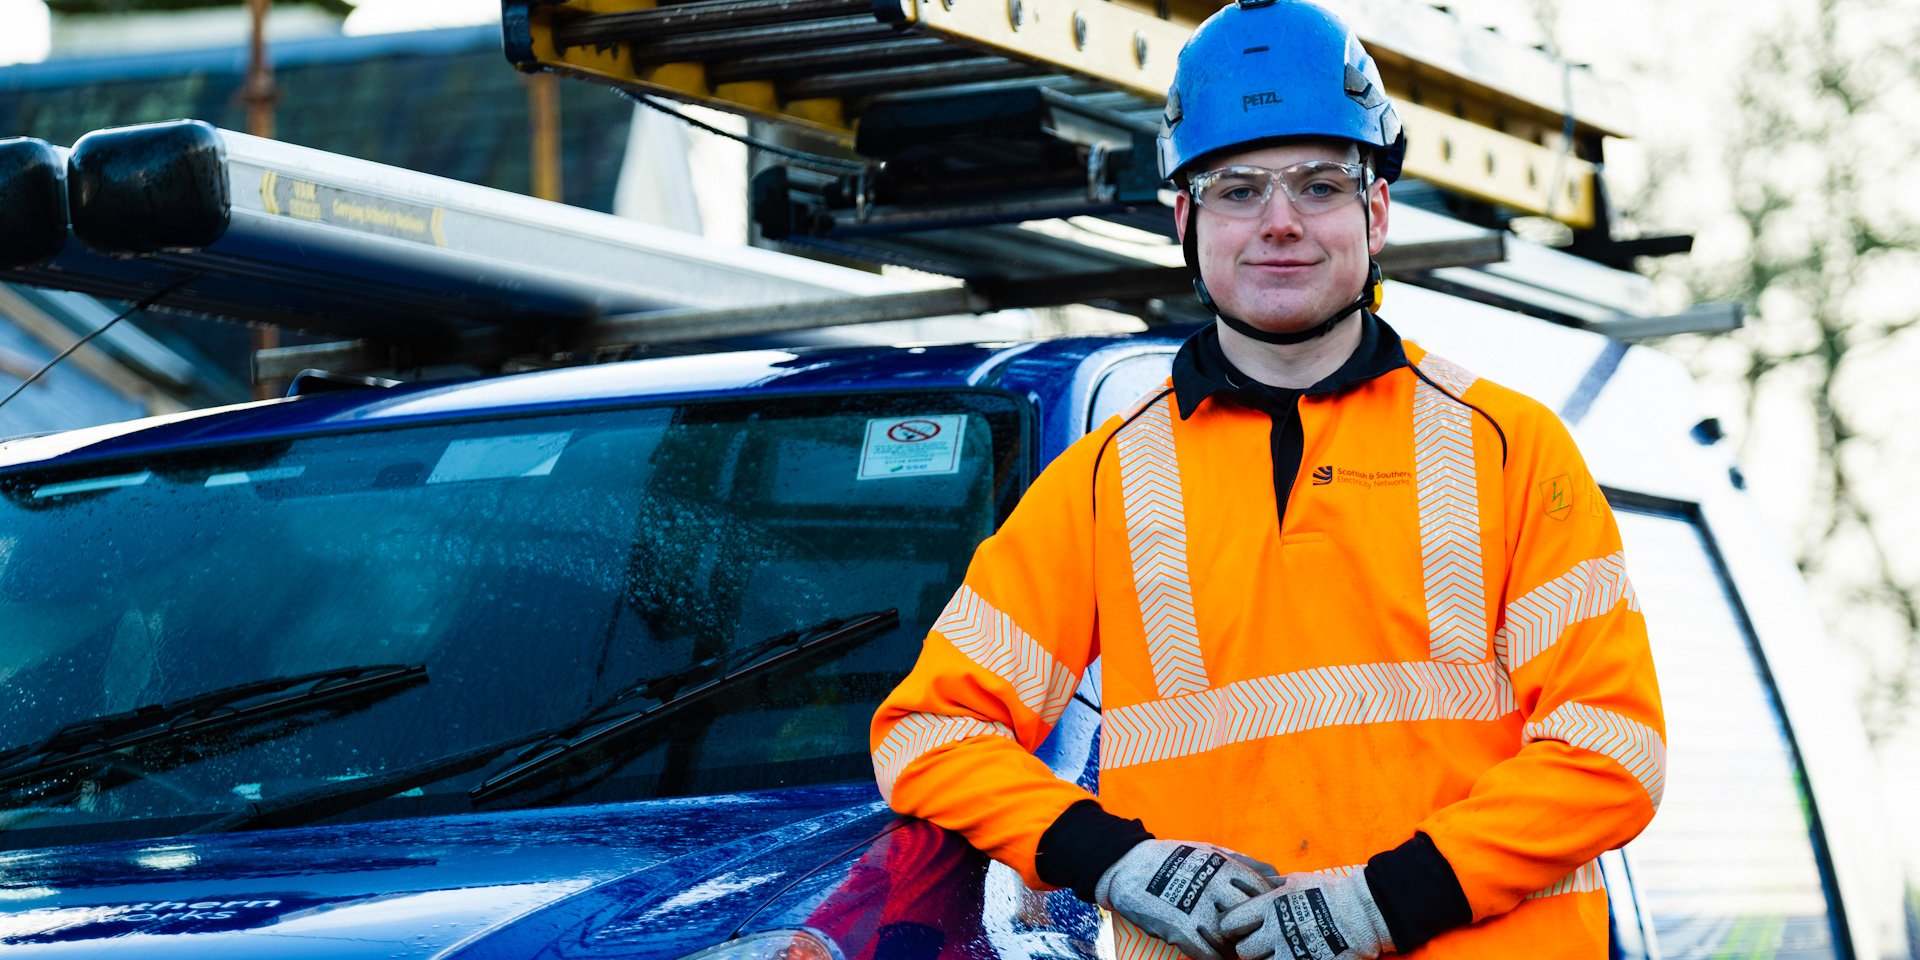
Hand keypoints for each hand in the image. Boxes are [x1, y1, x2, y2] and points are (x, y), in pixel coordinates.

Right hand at [1095, 839, 1276, 959]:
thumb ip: (1242, 861)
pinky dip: (1213, 958)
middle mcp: (1213, 886)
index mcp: (1224, 866)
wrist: (1127, 864)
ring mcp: (1196, 907)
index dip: (1265, 907)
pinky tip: (1213, 956)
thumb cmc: (1172, 857)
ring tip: (1232, 949)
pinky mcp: (1178, 927)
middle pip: (1248, 917)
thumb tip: (1274, 873)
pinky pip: (1206, 953)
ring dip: (1232, 947)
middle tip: (1250, 937)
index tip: (1262, 915)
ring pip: (1229, 939)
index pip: (1262, 892)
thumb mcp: (1209, 850)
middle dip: (1250, 929)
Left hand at [1220, 870, 1393, 959]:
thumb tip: (1255, 884)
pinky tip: (1292, 957)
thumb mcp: (1297, 879)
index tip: (1240, 928)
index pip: (1230, 922)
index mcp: (1271, 905)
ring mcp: (1292, 952)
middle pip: (1244, 950)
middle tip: (1260, 944)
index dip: (1232, 927)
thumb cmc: (1331, 891)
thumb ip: (1272, 885)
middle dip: (1250, 948)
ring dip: (1268, 959)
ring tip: (1280, 951)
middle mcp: (1277, 930)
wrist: (1365, 911)